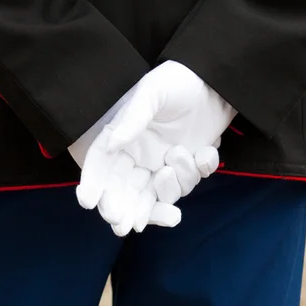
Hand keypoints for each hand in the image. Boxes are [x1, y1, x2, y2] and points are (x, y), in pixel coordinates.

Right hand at [77, 61, 235, 209]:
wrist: (216, 80)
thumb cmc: (178, 80)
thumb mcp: (153, 92)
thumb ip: (133, 117)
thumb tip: (112, 142)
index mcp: (125, 137)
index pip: (102, 164)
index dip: (93, 183)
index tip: (88, 201)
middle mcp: (141, 155)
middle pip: (125, 191)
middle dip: (123, 208)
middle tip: (122, 224)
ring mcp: (164, 163)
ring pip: (160, 193)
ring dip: (169, 186)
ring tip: (177, 157)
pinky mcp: (188, 166)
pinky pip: (190, 183)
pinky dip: (198, 171)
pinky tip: (205, 153)